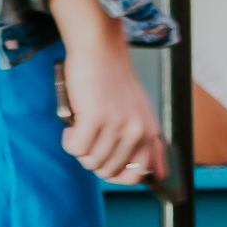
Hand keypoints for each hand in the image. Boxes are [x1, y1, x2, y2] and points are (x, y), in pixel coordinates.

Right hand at [48, 0, 166, 184]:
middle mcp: (137, 131)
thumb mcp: (140, 113)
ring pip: (90, 161)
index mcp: (149, 133)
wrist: (100, 50)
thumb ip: (149, 144)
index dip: (113, 174)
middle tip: (87, 137)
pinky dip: (69, 141)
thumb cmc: (114, 81)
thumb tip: (157, 176)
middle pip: (107, 171)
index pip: (134, 176)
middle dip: (91, 159)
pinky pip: (76, 149)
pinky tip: (71, 127)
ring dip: (79, 149)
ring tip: (80, 128)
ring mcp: (117, 125)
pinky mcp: (96, 118)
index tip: (102, 160)